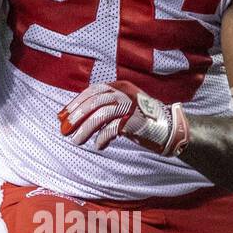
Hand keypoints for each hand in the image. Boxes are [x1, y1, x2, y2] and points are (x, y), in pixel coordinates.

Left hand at [59, 80, 189, 155]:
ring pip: (100, 114)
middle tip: (64, 130)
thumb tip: (76, 118)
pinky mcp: (136, 120)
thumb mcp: (122, 107)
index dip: (76, 103)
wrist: (169, 129)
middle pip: (94, 102)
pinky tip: (99, 146)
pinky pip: (113, 128)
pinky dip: (102, 137)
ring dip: (85, 129)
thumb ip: (105, 108)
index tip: (63, 116)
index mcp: (120, 86)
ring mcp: (132, 105)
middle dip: (76, 116)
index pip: (93, 91)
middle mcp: (125, 92)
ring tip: (76, 141)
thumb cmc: (142, 121)